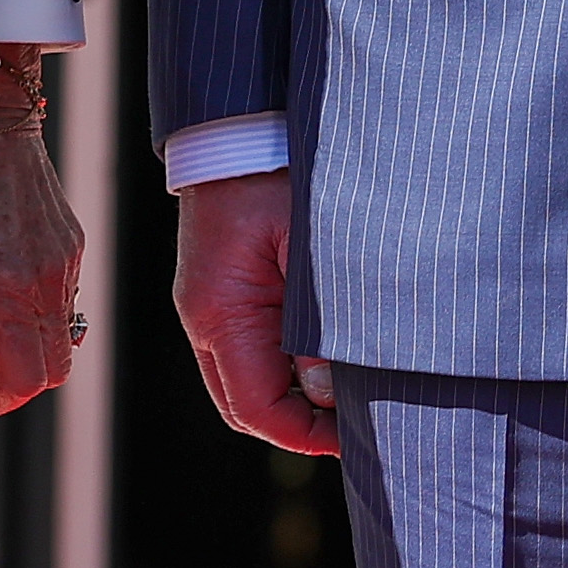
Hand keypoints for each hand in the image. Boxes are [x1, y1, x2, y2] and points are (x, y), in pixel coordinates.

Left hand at [0, 49, 84, 417]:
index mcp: (11, 290)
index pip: (26, 380)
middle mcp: (46, 280)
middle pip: (56, 369)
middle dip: (20, 380)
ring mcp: (65, 259)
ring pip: (63, 333)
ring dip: (32, 343)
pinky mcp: (71, 240)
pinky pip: (64, 294)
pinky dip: (40, 306)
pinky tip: (9, 286)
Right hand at [175, 170, 338, 455]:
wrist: (240, 128)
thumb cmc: (276, 174)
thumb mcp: (309, 245)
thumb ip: (320, 322)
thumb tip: (333, 389)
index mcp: (220, 314)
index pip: (256, 406)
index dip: (304, 434)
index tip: (353, 439)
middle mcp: (206, 320)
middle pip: (246, 405)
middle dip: (301, 426)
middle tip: (361, 427)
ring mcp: (211, 307)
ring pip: (248, 382)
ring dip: (295, 399)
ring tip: (354, 399)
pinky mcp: (226, 293)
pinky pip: (251, 350)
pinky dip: (287, 368)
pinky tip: (330, 362)